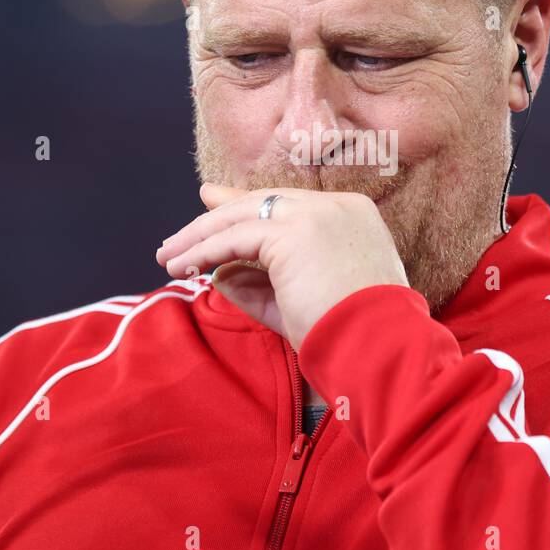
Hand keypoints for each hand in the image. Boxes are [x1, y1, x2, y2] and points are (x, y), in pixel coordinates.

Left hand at [155, 183, 409, 349]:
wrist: (379, 347)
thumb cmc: (350, 336)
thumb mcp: (300, 304)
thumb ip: (261, 285)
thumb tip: (219, 272)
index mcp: (352, 217)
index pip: (288, 205)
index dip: (246, 208)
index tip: (214, 208)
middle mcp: (336, 207)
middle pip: (263, 202)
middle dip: (216, 215)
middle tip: (182, 231)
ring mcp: (316, 215)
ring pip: (243, 215)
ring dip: (200, 236)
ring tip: (170, 257)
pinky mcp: (294, 232)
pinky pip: (235, 238)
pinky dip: (205, 250)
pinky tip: (185, 266)